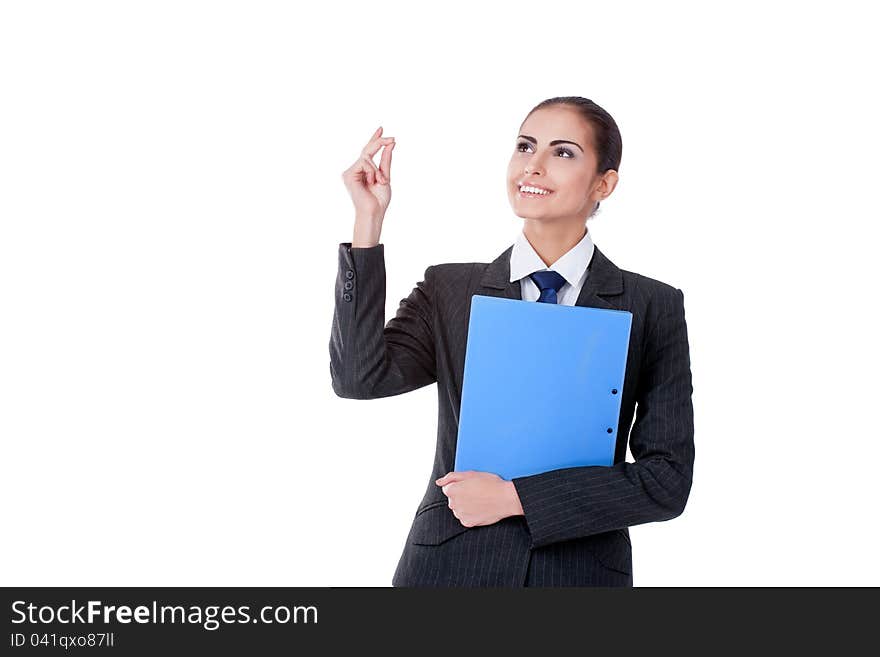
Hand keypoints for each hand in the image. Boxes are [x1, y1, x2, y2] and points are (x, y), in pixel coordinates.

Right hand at [341, 126, 394, 242]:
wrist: (374, 212)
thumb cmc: (379, 199)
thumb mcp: (385, 176)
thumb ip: (385, 160)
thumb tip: (390, 144)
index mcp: (363, 171)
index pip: (368, 151)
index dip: (375, 139)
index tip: (382, 129)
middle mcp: (355, 170)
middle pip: (367, 149)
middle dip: (379, 142)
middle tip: (392, 139)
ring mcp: (350, 172)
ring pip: (367, 157)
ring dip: (377, 169)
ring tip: (381, 181)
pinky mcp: (348, 174)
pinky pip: (364, 163)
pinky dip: (372, 171)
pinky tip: (373, 181)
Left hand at [435, 470, 523, 527]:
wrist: (506, 498)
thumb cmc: (490, 484)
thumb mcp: (471, 474)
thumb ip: (451, 477)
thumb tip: (438, 482)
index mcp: (453, 490)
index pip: (447, 488)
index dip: (459, 485)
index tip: (470, 485)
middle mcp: (454, 503)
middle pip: (452, 499)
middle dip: (461, 495)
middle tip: (476, 492)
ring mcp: (460, 514)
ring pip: (458, 509)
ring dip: (465, 505)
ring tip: (480, 500)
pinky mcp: (468, 523)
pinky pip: (464, 518)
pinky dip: (470, 514)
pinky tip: (480, 508)